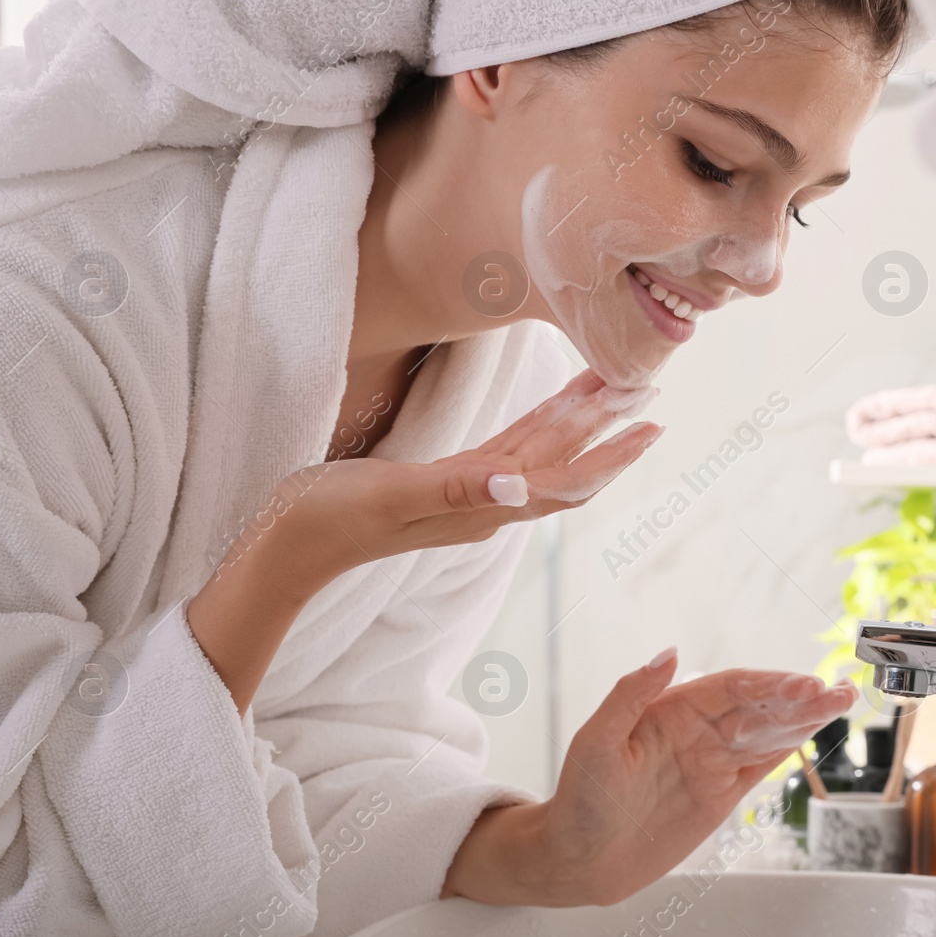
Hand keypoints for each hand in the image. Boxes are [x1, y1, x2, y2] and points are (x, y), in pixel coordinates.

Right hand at [251, 368, 660, 600]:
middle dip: (608, 428)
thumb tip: (522, 488)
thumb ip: (456, 489)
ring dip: (579, 423)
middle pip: (563, 462)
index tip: (651, 425)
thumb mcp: (392, 497)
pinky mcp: (444, 482)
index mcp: (482, 507)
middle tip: (650, 389)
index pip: (564, 479)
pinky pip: (507, 450)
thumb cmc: (329, 520)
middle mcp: (485, 504)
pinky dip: (536, 427)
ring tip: (615, 390)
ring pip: (539, 454)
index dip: (610, 453)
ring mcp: (466, 494)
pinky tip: (551, 412)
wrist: (284, 547)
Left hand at [442, 650, 857, 906]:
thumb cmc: (578, 799)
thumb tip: (668, 651)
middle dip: (799, 698)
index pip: (730, 688)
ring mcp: (711, 762)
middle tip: (836, 692)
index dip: (768, 685)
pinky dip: (790, 748)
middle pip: (758, 706)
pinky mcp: (720, 794)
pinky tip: (815, 731)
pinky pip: (761, 765)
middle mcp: (696, 730)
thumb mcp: (596, 741)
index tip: (802, 685)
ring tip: (842, 701)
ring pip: (767, 732)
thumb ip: (631, 694)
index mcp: (670, 711)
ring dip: (804, 718)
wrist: (578, 859)